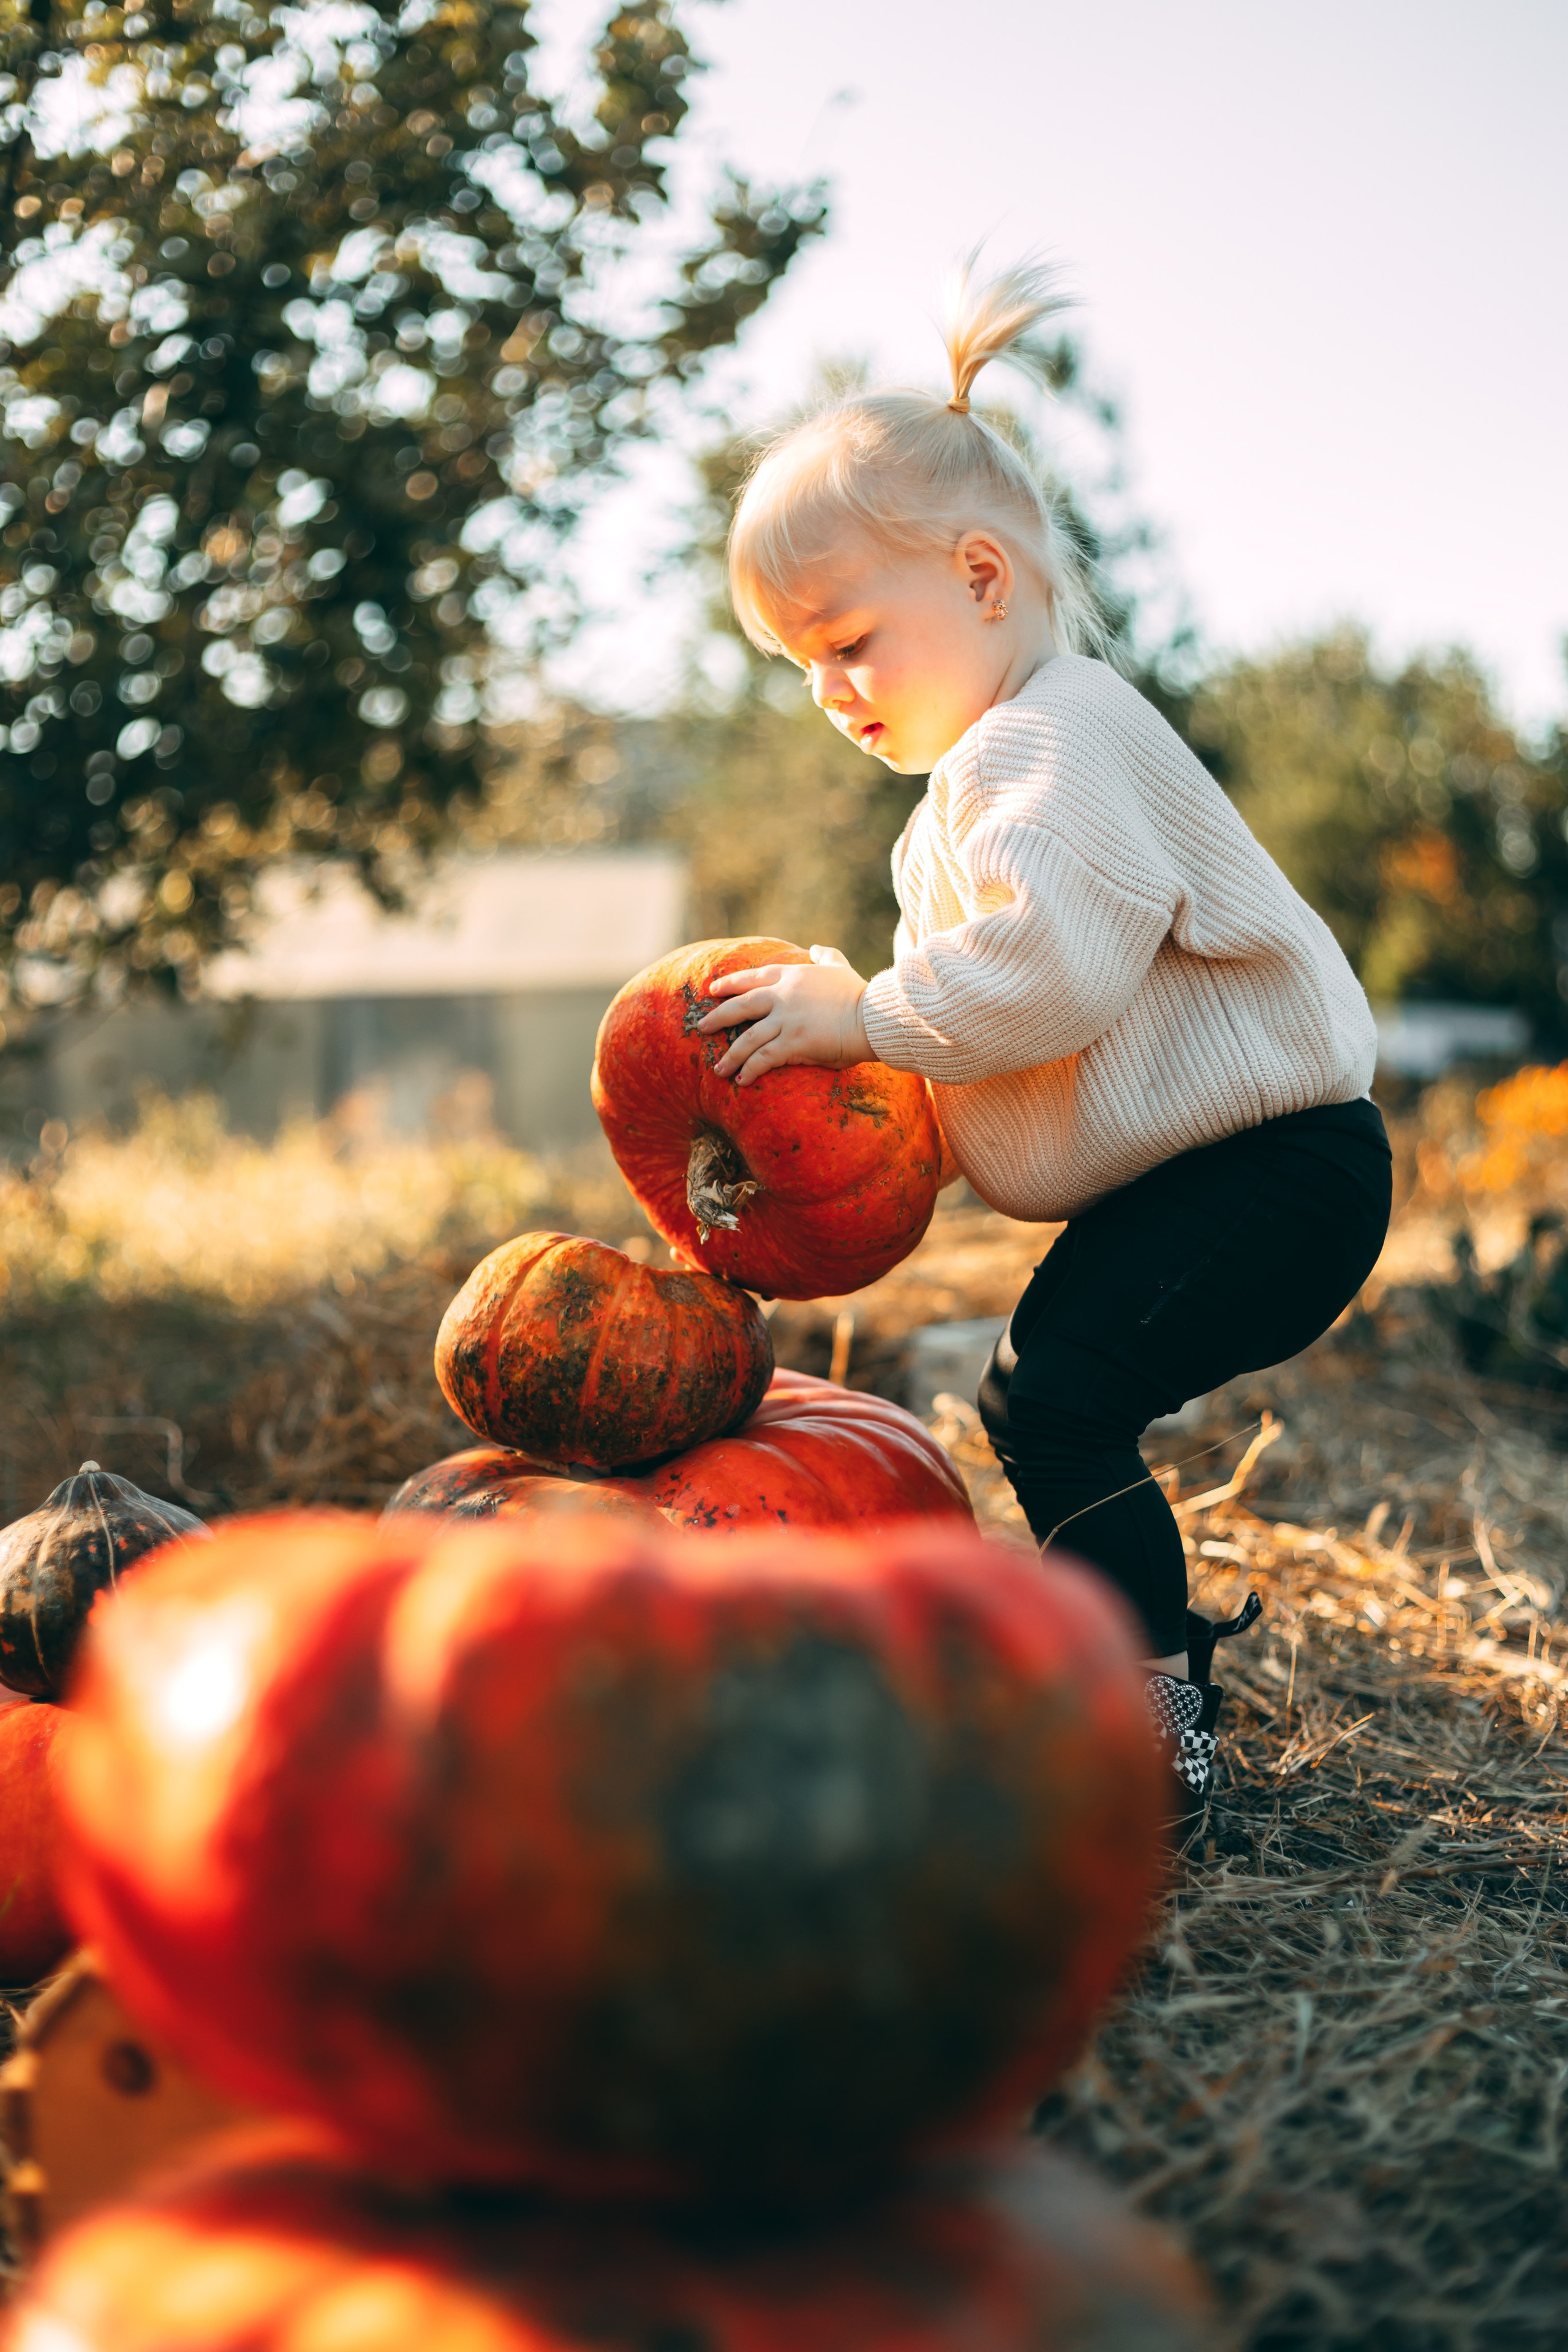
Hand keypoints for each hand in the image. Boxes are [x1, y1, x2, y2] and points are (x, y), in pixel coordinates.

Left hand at [695, 945, 873, 1085]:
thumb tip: (816, 947)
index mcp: (792, 976)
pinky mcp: (793, 1043)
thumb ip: (827, 956)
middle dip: (717, 1017)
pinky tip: (741, 1080)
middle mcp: (783, 996)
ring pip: (747, 1038)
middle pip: (740, 1006)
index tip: (714, 990)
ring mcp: (786, 1020)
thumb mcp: (841, 967)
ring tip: (718, 1069)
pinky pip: (764, 1058)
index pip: (753, 978)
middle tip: (701, 1027)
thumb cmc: (859, 995)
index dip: (730, 984)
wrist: (873, 1018)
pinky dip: (750, 1069)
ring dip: (730, 1055)